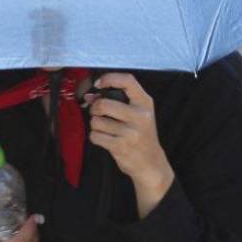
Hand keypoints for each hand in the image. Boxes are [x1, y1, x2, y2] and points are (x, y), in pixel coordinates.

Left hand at [84, 73, 173, 216]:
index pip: (127, 80)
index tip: (99, 84)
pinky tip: (107, 140)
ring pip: (96, 121)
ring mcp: (131, 132)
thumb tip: (90, 96)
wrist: (151, 163)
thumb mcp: (139, 114)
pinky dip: (96, 138)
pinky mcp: (120, 146)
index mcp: (145, 104)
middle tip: (99, 114)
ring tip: (107, 131)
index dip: (109, 78)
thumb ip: (118, 101)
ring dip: (96, 126)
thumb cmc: (142, 137)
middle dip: (95, 109)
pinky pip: (95, 136)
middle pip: (103, 104)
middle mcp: (140, 116)